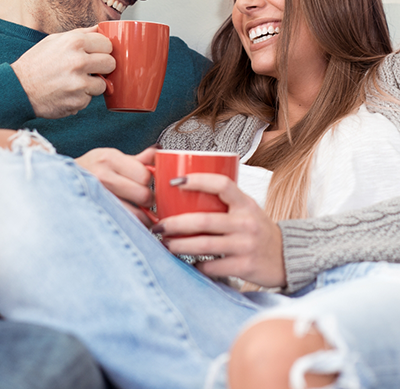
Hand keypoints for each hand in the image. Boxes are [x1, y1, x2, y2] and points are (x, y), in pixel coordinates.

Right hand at [11, 26, 114, 118]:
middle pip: (111, 63)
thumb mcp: (54, 40)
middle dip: (103, 67)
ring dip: (92, 85)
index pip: (108, 44)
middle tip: (91, 70)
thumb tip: (101, 28)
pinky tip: (66, 93)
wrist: (18, 89)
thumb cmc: (36, 63)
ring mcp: (79, 83)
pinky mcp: (77, 101)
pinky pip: (89, 99)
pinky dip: (80, 98)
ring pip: (103, 84)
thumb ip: (80, 34)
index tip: (97, 55)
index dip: (103, 51)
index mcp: (74, 42)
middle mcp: (78, 61)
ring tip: (74, 83)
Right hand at [75, 146, 155, 224]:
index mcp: (109, 158)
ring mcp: (97, 197)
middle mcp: (102, 176)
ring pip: (136, 215)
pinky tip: (128, 221)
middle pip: (144, 195)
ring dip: (142, 217)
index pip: (145, 175)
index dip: (149, 181)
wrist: (58, 183)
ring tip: (138, 213)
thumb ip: (137, 159)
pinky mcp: (94, 215)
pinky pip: (125, 225)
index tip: (145, 184)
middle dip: (147, 200)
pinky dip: (132, 227)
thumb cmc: (89, 171)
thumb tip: (159, 153)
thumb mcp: (111, 158)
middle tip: (142, 200)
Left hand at [156, 174, 285, 287]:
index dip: (197, 180)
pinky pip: (213, 266)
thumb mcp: (247, 209)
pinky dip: (198, 265)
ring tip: (166, 244)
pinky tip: (190, 263)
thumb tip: (184, 193)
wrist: (289, 258)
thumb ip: (225, 201)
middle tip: (158, 225)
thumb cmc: (259, 230)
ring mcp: (246, 245)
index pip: (222, 184)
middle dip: (176, 223)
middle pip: (204, 220)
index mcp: (245, 203)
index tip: (175, 182)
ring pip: (204, 245)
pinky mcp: (245, 266)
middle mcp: (246, 222)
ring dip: (180, 245)